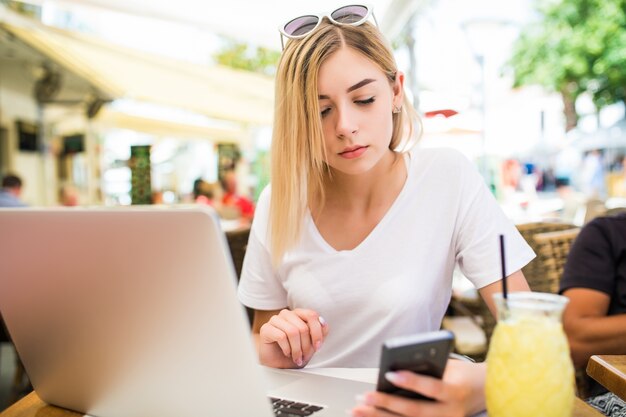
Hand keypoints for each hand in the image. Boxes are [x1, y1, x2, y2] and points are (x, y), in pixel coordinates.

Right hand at [258, 308, 328, 367]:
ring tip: (297, 357)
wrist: (278, 365)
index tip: (317, 347)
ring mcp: (275, 320)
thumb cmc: (295, 352)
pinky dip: (287, 348)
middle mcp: (287, 314)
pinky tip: (287, 353)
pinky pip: (281, 336)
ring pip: (292, 332)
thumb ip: (321, 332)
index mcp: (298, 314)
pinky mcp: (266, 329)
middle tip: (304, 356)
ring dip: (297, 349)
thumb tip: (322, 321)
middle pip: (303, 327)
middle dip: (306, 346)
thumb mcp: (312, 344)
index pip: (311, 315)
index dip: (317, 332)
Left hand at [352, 360, 485, 416]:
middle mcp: (449, 414)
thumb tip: (394, 367)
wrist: (485, 393)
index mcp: (455, 393)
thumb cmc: (462, 374)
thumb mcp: (449, 366)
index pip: (431, 388)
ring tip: (358, 409)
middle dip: (386, 404)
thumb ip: (426, 367)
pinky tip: (370, 416)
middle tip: (364, 396)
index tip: (388, 373)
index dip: (411, 382)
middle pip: (414, 411)